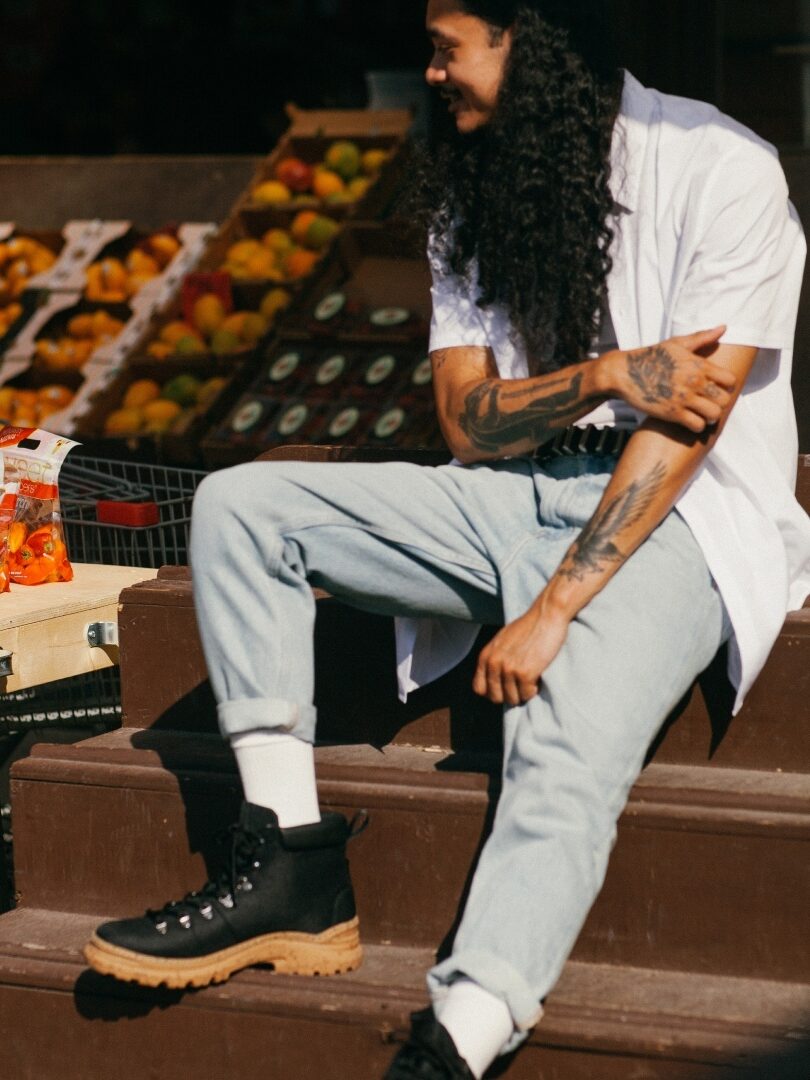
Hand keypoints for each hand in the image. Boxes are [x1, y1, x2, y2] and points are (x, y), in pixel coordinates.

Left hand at [473, 599, 570, 705]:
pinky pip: (527, 694)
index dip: (492, 692)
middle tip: (521, 686)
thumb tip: (493, 680)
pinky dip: (534, 689)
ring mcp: (508, 669)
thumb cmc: (528, 627)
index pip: (479, 688)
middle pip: (495, 697)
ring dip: (523, 693)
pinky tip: (537, 677)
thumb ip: (494, 658)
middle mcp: (494, 663)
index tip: (505, 688)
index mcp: (486, 656)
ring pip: (512, 698)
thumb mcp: (501, 641)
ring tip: (530, 679)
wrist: (546, 615)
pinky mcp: (525, 673)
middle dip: (509, 695)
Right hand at [604, 326, 736, 432]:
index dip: (726, 386)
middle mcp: (694, 382)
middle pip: (724, 400)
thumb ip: (702, 337)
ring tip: (703, 415)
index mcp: (698, 365)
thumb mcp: (676, 343)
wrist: (624, 372)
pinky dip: (697, 426)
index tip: (717, 388)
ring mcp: (684, 398)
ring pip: (713, 415)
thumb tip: (724, 327)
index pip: (729, 380)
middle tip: (710, 404)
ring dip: (710, 417)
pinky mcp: (672, 413)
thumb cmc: (651, 356)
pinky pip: (697, 426)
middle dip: (719, 403)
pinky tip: (691, 421)